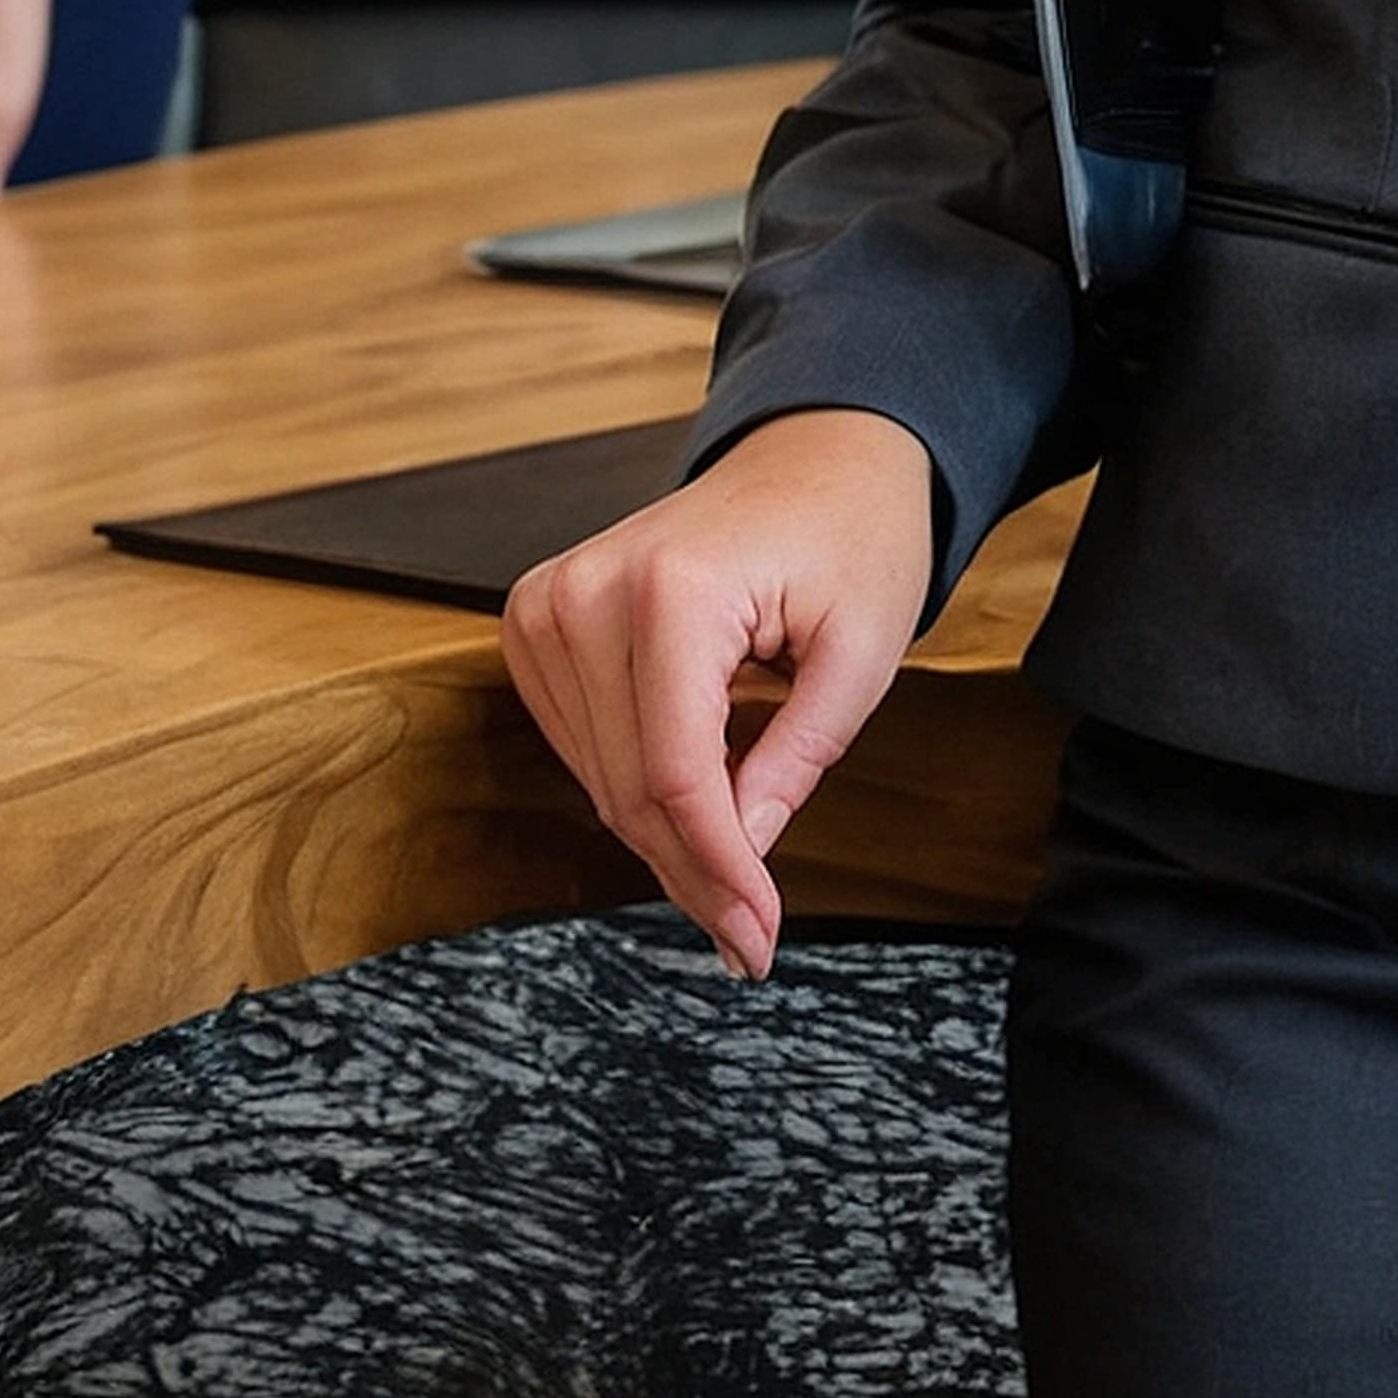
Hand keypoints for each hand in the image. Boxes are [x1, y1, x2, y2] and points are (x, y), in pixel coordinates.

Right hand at [502, 407, 937, 976]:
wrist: (813, 456)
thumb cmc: (851, 538)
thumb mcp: (861, 652)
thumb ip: (798, 757)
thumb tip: (744, 856)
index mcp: (671, 588)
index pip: (677, 775)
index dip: (720, 871)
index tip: (758, 938)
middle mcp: (587, 590)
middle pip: (630, 788)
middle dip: (694, 875)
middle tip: (748, 941)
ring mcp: (548, 601)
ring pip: (598, 780)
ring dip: (665, 843)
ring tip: (735, 884)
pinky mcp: (536, 618)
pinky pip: (578, 744)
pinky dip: (636, 790)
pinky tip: (696, 808)